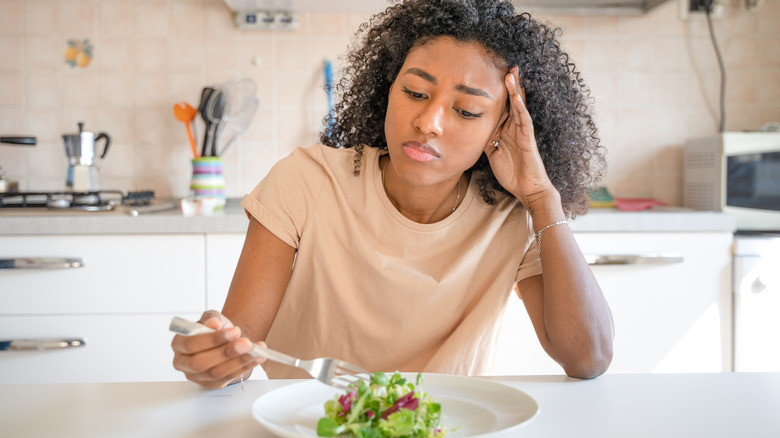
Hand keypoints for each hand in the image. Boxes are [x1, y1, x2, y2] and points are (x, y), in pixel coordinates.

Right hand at [171, 309, 263, 388]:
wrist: (226, 339)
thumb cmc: (216, 329)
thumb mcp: (213, 318)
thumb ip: (212, 319)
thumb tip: (213, 323)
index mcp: (179, 344)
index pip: (191, 344)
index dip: (213, 339)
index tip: (234, 331)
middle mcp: (183, 363)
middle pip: (200, 363)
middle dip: (226, 353)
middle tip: (246, 343)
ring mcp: (197, 376)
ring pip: (216, 373)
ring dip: (238, 361)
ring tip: (255, 350)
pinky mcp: (211, 384)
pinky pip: (228, 378)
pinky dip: (244, 367)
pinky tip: (256, 358)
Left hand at [483, 66, 556, 207]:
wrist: (527, 189)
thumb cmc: (512, 173)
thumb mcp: (493, 154)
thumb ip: (486, 140)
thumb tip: (473, 131)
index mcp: (507, 130)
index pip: (502, 107)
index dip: (498, 93)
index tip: (491, 77)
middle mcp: (516, 128)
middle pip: (513, 101)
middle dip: (510, 84)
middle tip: (507, 65)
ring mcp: (523, 132)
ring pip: (519, 107)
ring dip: (515, 90)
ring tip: (511, 74)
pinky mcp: (528, 140)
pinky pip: (525, 122)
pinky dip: (521, 109)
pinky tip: (517, 98)